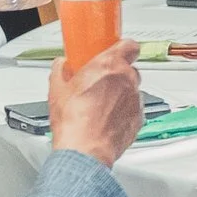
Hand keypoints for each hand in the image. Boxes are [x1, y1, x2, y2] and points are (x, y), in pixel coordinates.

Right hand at [47, 39, 145, 166]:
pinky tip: (107, 119)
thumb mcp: (57, 89)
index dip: (123, 48)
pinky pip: (134, 108)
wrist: (84, 150)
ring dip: (121, 94)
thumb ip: (61, 70)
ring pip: (132, 89)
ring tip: (101, 106)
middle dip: (116, 74)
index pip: (129, 45)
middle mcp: (127, 80)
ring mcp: (135, 99)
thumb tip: (61, 65)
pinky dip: (124, 111)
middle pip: (129, 69)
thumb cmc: (74, 121)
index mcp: (109, 66)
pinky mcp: (139, 118)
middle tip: (100, 83)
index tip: (115, 52)